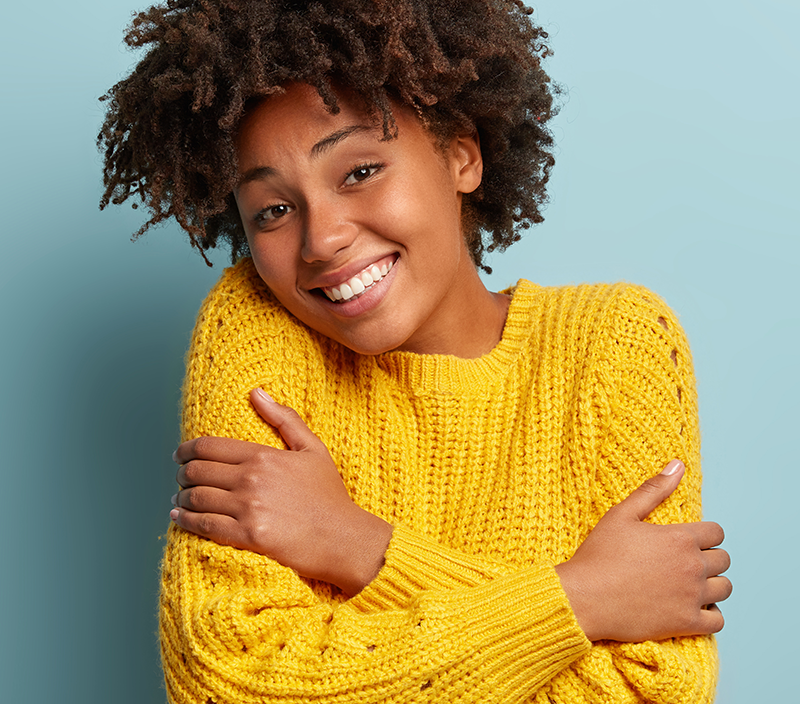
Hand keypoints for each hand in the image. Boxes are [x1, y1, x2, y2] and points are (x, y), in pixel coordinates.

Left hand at [171, 389, 392, 595]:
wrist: (343, 538)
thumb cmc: (329, 495)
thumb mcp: (313, 449)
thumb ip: (284, 419)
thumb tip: (256, 392)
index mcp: (263, 456)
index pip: (209, 447)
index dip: (187, 449)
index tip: (180, 454)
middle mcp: (251, 480)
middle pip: (197, 471)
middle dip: (182, 473)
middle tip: (181, 477)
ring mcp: (248, 509)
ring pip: (196, 498)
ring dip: (182, 497)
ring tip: (180, 498)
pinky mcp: (247, 536)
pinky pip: (205, 526)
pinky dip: (185, 520)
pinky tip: (179, 517)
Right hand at [555, 460, 731, 641]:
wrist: (584, 597)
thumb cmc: (599, 555)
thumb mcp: (621, 515)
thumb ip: (653, 490)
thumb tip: (678, 465)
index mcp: (680, 538)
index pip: (716, 532)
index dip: (704, 534)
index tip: (687, 540)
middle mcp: (692, 567)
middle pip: (724, 560)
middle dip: (709, 557)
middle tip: (685, 561)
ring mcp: (692, 597)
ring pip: (725, 588)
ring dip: (712, 584)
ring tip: (690, 583)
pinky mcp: (686, 623)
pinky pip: (718, 621)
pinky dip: (711, 614)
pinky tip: (692, 607)